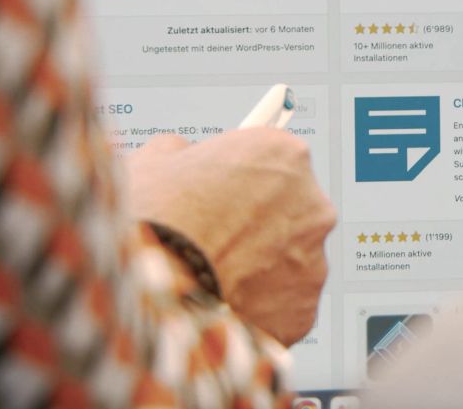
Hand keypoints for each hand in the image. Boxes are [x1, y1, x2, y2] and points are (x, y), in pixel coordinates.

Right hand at [124, 129, 335, 345]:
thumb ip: (185, 154)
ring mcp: (313, 260)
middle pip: (289, 211)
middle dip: (258, 224)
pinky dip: (260, 307)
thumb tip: (183, 157)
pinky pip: (284, 304)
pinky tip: (222, 305)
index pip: (274, 161)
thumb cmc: (150, 221)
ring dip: (261, 267)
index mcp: (284, 156)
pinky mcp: (303, 309)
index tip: (226, 191)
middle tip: (215, 239)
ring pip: (290, 261)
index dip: (244, 178)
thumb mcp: (155, 163)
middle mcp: (312, 204)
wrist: (150, 289)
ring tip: (211, 276)